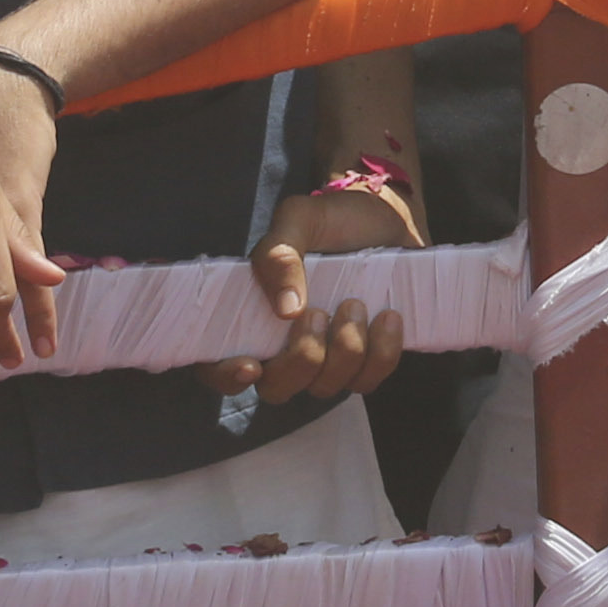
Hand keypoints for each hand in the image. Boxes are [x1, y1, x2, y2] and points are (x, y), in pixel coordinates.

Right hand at [212, 169, 422, 406]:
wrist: (386, 218)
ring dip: (345, 350)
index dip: (226, 376)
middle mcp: (283, 346)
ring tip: (356, 303)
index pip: (219, 365)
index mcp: (251, 315)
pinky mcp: (365, 362)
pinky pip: (368, 380)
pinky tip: (388, 317)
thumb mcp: (299, 220)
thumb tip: (285, 309)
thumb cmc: (332, 221)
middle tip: (319, 313)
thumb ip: (279, 255)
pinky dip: (381, 353)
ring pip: (325, 388)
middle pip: (276, 388)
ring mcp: (325, 359)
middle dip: (301, 360)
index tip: (250, 364)